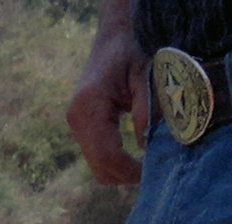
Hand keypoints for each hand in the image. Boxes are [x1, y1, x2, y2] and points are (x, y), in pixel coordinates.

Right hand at [68, 9, 150, 185]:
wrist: (111, 39)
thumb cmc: (130, 52)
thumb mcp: (145, 77)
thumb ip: (146, 111)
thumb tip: (147, 148)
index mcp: (90, 106)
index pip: (107, 155)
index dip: (131, 170)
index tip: (154, 171)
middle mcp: (77, 119)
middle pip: (100, 168)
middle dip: (127, 175)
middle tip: (154, 172)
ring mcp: (76, 125)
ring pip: (98, 167)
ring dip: (122, 171)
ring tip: (147, 164)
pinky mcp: (81, 128)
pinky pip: (97, 157)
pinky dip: (117, 162)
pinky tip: (136, 155)